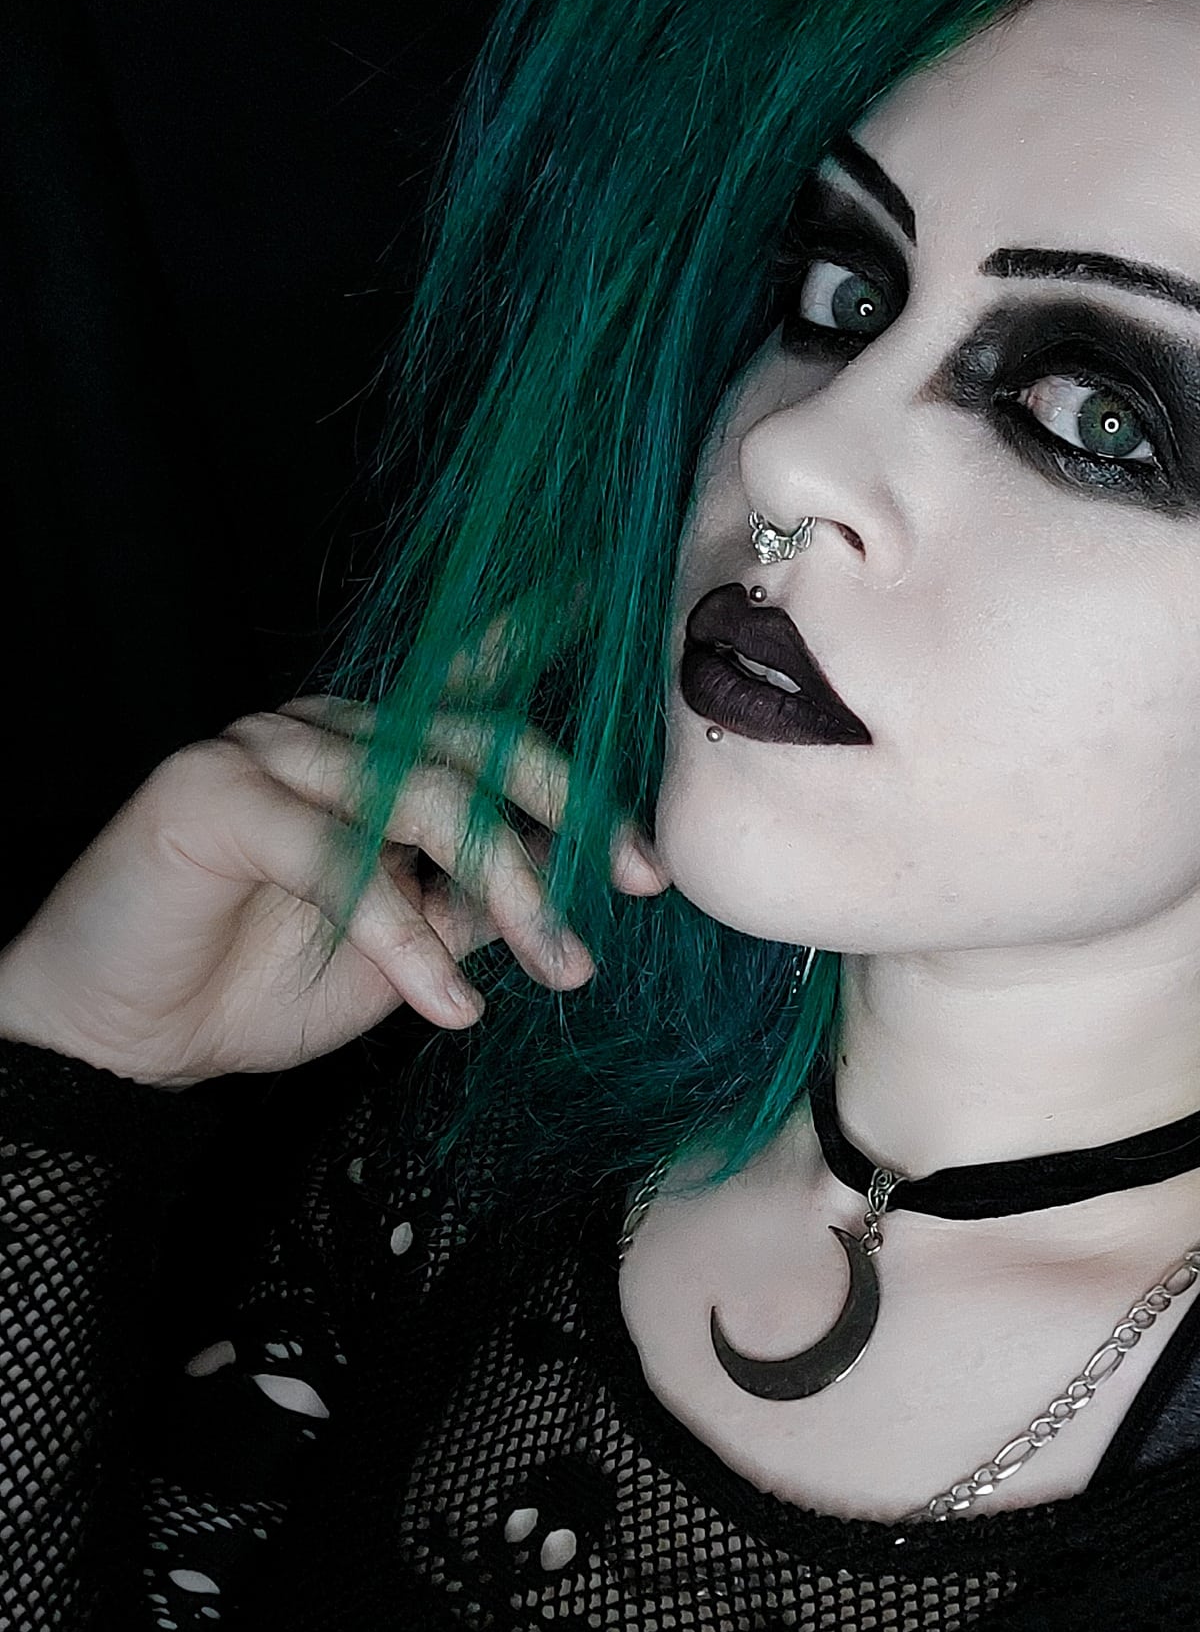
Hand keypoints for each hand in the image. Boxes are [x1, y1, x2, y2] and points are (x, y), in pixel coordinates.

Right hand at [0, 696, 667, 1087]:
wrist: (128, 1040)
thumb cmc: (258, 983)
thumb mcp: (409, 942)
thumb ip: (479, 898)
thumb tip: (583, 879)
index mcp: (376, 750)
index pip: (470, 679)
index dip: (537, 631)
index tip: (613, 592)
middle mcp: (328, 731)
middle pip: (481, 739)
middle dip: (574, 814)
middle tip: (638, 882)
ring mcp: (268, 751)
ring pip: (428, 798)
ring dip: (513, 891)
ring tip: (564, 968)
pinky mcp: (213, 795)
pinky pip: (342, 859)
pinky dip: (410, 941)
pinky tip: (453, 1005)